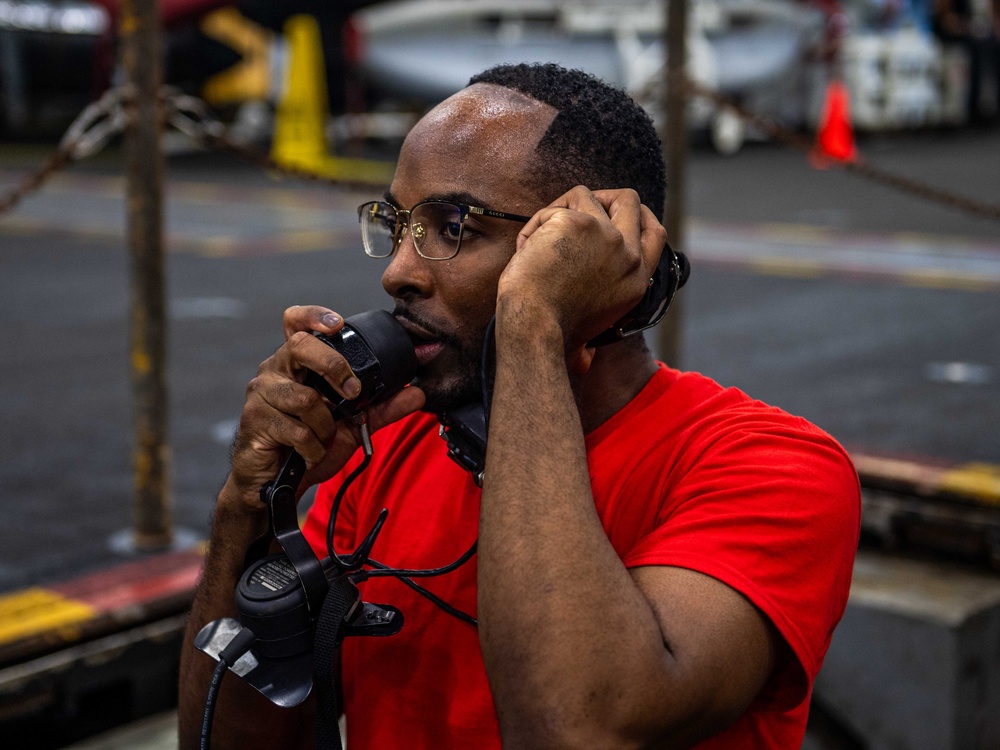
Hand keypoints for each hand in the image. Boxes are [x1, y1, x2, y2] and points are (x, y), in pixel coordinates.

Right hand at [227, 306, 424, 506]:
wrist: (277, 484)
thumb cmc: (308, 444)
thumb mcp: (352, 425)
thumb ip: (382, 407)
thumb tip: (418, 394)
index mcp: (296, 363)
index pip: (295, 322)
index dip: (314, 315)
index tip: (338, 324)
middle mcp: (275, 370)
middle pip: (301, 346)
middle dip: (334, 366)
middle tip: (353, 392)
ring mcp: (262, 394)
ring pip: (305, 398)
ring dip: (326, 426)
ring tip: (324, 437)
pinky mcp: (255, 421)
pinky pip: (297, 430)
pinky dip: (314, 447)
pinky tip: (309, 453)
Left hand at [499, 187, 666, 353]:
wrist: (536, 326)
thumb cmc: (554, 335)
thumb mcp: (589, 338)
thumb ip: (592, 340)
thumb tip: (585, 363)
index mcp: (636, 279)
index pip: (654, 232)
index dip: (637, 215)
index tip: (615, 212)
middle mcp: (628, 255)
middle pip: (628, 199)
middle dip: (602, 197)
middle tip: (574, 210)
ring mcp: (606, 235)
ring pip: (585, 196)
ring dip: (559, 211)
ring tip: (539, 242)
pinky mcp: (577, 222)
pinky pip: (553, 209)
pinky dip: (535, 225)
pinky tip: (526, 250)